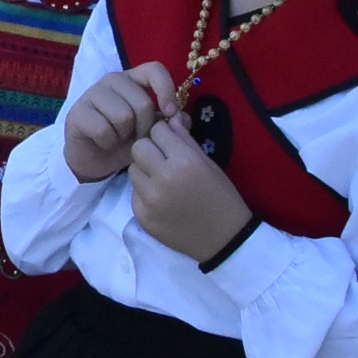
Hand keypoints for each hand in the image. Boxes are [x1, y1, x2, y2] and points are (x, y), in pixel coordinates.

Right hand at [63, 64, 168, 181]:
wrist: (94, 158)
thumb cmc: (125, 140)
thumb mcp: (152, 132)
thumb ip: (170, 124)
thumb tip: (181, 117)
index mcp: (133, 79)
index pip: (154, 70)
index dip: (166, 89)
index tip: (169, 112)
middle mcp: (112, 81)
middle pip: (142, 102)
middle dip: (144, 128)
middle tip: (136, 137)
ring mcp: (92, 94)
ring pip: (123, 116)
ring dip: (125, 136)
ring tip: (119, 139)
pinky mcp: (77, 112)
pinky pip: (103, 129)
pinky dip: (108, 143)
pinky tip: (104, 143)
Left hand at [126, 118, 253, 261]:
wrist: (224, 238)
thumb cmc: (221, 196)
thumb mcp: (208, 163)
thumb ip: (185, 139)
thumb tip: (169, 119)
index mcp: (184, 161)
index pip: (157, 131)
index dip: (164, 134)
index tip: (171, 142)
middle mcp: (163, 178)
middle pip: (138, 148)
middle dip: (150, 149)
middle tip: (162, 159)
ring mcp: (150, 200)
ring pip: (132, 170)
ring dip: (144, 171)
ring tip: (162, 180)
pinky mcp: (142, 216)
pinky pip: (134, 193)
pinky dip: (144, 192)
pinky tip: (161, 199)